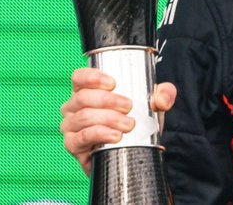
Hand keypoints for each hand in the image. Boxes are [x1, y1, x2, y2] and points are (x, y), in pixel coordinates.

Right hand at [60, 66, 176, 174]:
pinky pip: (82, 137)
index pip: (79, 77)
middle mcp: (73, 107)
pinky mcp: (73, 145)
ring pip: (84, 117)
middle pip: (83, 97)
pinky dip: (99, 134)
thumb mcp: (149, 107)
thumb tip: (162, 97)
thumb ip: (162, 95)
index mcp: (84, 91)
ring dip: (107, 119)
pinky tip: (115, 136)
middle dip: (107, 101)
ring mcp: (70, 126)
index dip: (92, 77)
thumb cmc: (133, 125)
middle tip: (128, 107)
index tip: (113, 83)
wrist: (128, 156)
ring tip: (128, 124)